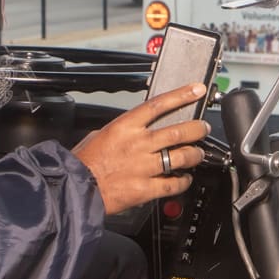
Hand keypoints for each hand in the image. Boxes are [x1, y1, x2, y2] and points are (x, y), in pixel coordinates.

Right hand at [72, 83, 210, 214]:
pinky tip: (185, 179)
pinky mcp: (146, 188)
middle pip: (178, 131)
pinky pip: (174, 184)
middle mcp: (138, 144)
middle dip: (197, 129)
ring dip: (195, 155)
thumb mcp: (99, 134)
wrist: (74, 189)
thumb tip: (135, 128)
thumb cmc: (84, 162)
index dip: (181, 95)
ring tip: (198, 154)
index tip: (197, 90)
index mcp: (125, 127)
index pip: (159, 105)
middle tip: (204, 128)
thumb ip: (122, 130)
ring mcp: (144, 166)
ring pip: (181, 156)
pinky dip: (184, 181)